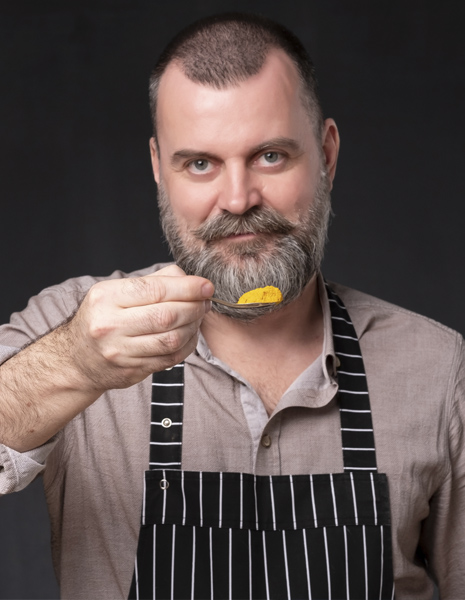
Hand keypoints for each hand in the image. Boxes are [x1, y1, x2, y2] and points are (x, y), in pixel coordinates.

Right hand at [65, 265, 213, 391]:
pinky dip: (187, 345)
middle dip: (194, 307)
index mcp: (106, 298)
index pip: (155, 290)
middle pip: (167, 315)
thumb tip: (190, 279)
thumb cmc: (102, 318)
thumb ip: (153, 282)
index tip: (206, 286)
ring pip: (171, 339)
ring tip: (199, 317)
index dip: (187, 288)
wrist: (76, 359)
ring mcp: (120, 352)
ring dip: (194, 327)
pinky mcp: (131, 371)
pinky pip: (170, 358)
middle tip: (205, 302)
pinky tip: (190, 335)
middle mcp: (110, 325)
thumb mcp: (115, 292)